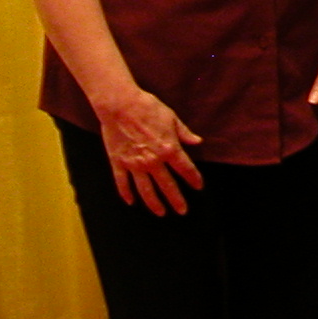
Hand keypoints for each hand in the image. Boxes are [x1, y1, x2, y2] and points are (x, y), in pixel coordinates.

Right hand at [97, 89, 204, 214]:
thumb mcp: (172, 118)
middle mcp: (152, 161)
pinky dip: (126, 194)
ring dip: (154, 203)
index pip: (185, 169)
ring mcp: (134, 164)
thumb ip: (184, 133)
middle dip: (176, 199)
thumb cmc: (148, 108)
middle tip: (183, 211)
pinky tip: (131, 202)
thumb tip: (198, 142)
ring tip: (161, 213)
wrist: (121, 105)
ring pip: (145, 189)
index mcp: (169, 149)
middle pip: (167, 185)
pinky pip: (122, 183)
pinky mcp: (118, 162)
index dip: (193, 179)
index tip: (198, 187)